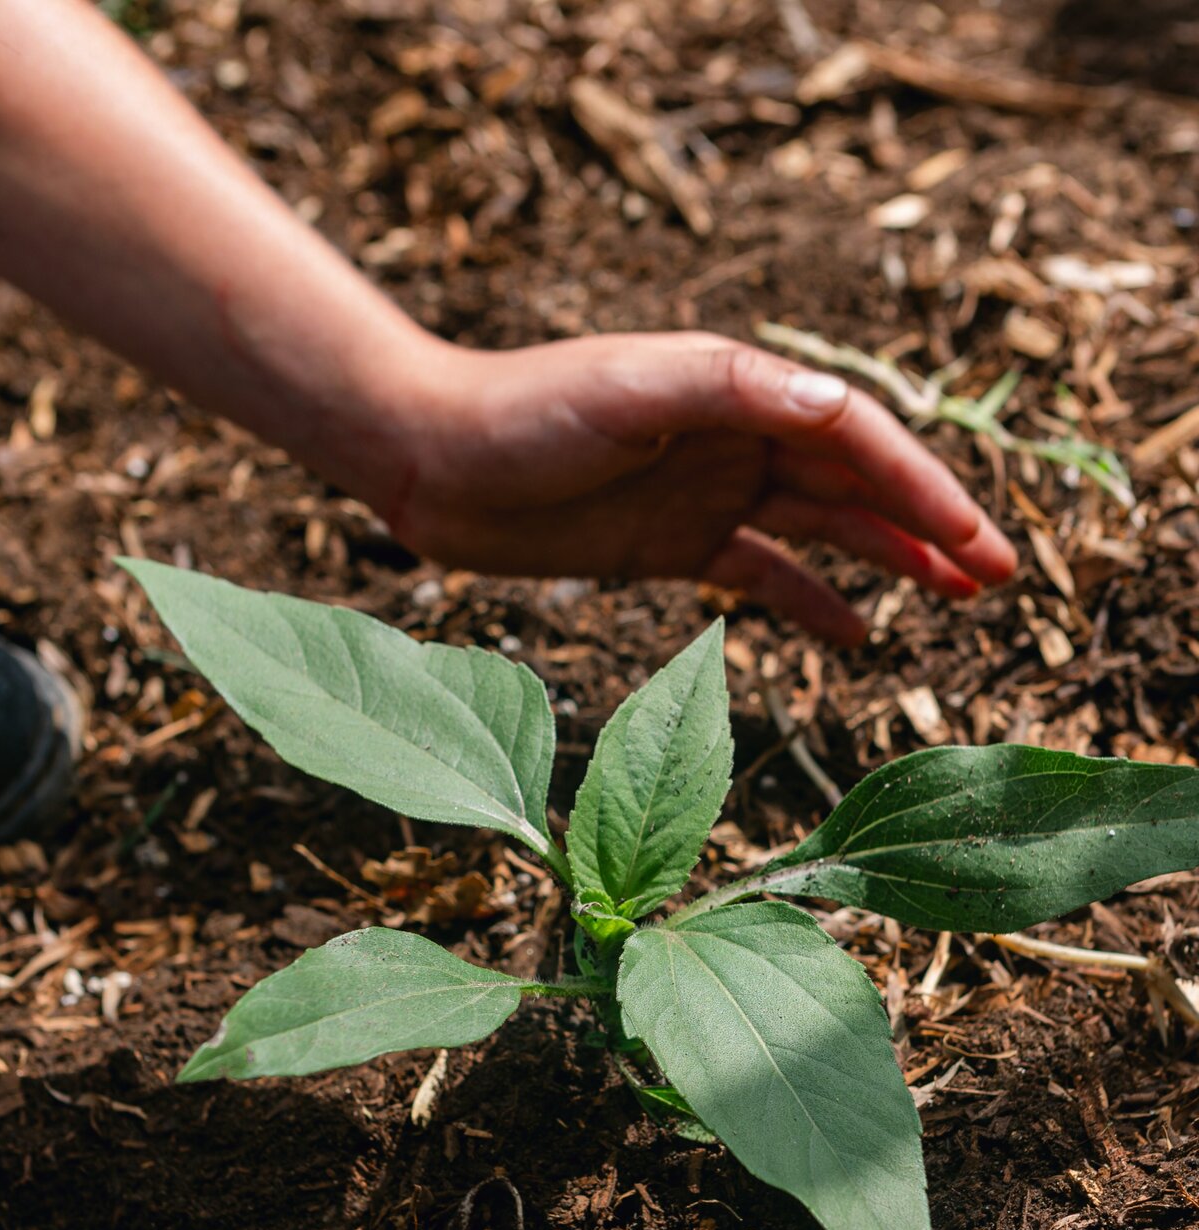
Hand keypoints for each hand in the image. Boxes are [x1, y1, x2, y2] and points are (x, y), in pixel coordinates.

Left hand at [385, 332, 1016, 646]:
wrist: (432, 462)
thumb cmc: (522, 413)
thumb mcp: (628, 387)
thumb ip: (730, 390)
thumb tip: (838, 408)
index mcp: (738, 393)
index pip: (855, 440)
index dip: (920, 489)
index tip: (974, 538)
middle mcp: (735, 440)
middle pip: (857, 486)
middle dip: (932, 525)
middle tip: (1002, 574)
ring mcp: (708, 494)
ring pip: (824, 533)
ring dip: (892, 561)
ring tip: (959, 600)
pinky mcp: (673, 547)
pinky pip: (762, 577)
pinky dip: (811, 602)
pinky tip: (859, 636)